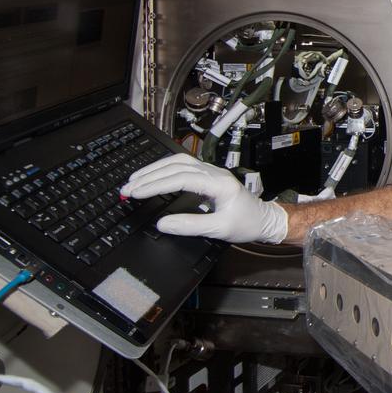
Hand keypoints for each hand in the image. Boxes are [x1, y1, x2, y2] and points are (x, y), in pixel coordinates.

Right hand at [120, 153, 287, 243]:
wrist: (264, 219)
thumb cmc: (246, 224)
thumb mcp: (219, 229)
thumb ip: (191, 226)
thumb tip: (163, 223)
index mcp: (219, 183)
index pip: (181, 178)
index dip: (156, 184)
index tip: (136, 193)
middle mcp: (214, 172)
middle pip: (175, 166)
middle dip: (149, 176)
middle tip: (127, 189)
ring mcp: (211, 172)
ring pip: (178, 162)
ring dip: (154, 170)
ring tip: (134, 181)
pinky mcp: (208, 176)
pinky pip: (182, 167)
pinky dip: (163, 171)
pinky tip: (152, 178)